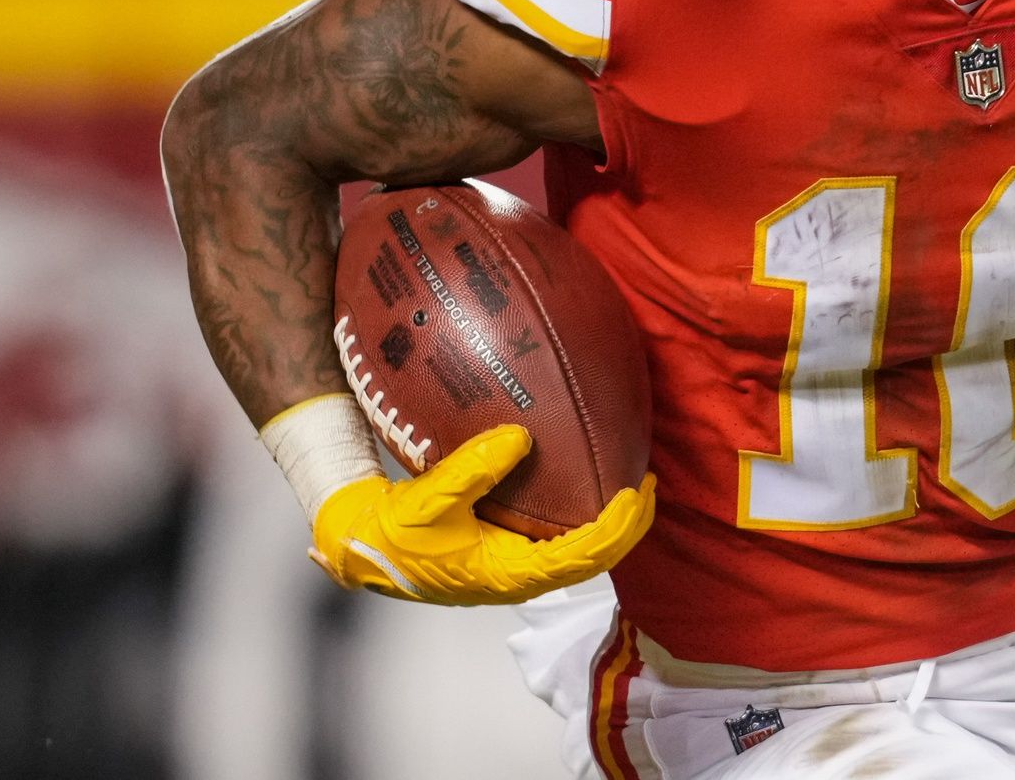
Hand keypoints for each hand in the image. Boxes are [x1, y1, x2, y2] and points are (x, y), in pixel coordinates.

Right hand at [310, 424, 655, 604]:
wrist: (364, 548)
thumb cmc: (395, 533)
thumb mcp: (430, 499)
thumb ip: (474, 469)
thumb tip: (520, 438)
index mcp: (508, 574)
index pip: (582, 558)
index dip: (617, 528)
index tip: (639, 493)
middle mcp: (520, 576)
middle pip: (593, 558)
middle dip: (627, 525)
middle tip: (650, 483)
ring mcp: (515, 565)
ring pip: (579, 551)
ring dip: (610, 523)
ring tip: (632, 484)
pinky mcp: (506, 551)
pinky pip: (558, 537)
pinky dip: (583, 515)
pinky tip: (586, 483)